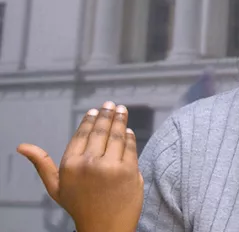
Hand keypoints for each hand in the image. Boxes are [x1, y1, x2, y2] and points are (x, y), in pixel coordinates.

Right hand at [17, 101, 143, 231]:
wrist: (104, 229)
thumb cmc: (80, 206)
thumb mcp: (56, 187)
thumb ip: (42, 164)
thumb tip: (22, 146)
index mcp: (70, 165)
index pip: (82, 134)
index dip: (89, 120)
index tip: (94, 111)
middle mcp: (89, 163)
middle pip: (101, 131)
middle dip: (107, 115)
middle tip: (111, 105)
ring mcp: (110, 166)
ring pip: (117, 135)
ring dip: (120, 120)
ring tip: (122, 111)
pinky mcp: (129, 170)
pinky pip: (130, 147)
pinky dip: (130, 136)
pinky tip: (128, 131)